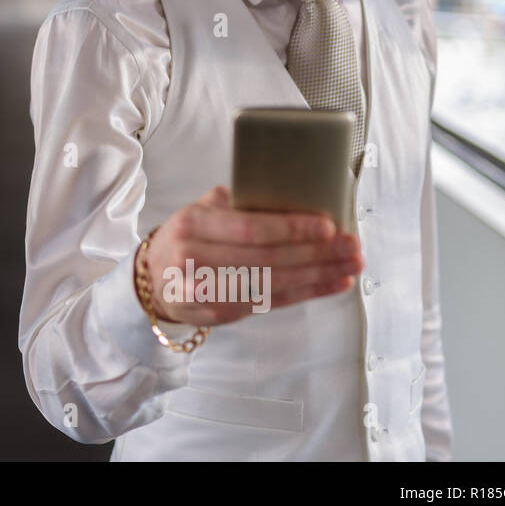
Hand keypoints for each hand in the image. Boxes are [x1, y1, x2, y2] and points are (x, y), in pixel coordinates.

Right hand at [140, 185, 361, 326]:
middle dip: (316, 253)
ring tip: (350, 265)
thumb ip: (233, 202)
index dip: (291, 228)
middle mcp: (195, 258)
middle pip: (267, 258)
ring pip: (273, 283)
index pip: (249, 228)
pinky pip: (271, 302)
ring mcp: (206, 290)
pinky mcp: (220, 313)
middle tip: (351, 246)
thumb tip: (286, 192)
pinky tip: (332, 283)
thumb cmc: (186, 238)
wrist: (153, 280)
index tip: (327, 225)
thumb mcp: (197, 211)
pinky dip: (307, 293)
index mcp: (192, 224)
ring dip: (318, 275)